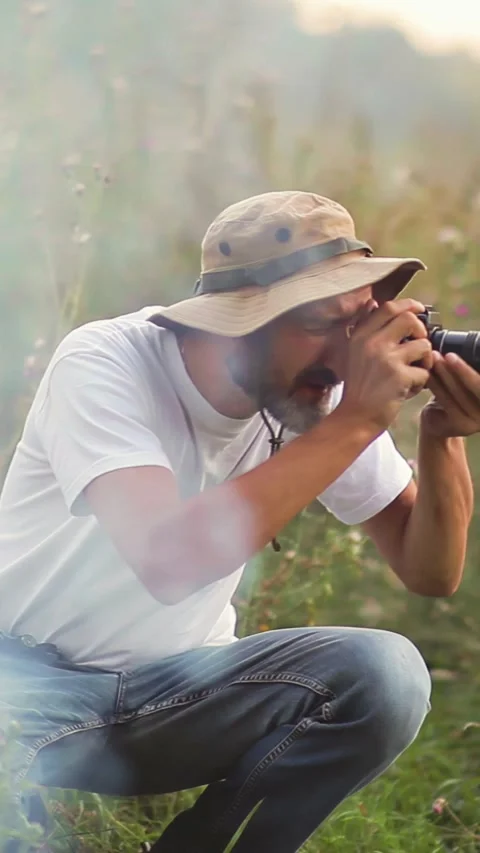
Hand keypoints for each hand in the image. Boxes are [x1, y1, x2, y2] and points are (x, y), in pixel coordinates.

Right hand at [340, 298, 433, 431]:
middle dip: (421, 331)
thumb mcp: (352, 353)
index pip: (388, 307)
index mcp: (361, 335)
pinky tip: (408, 389)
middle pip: (409, 319)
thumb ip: (363, 328)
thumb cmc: (357, 387)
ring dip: (425, 360)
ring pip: (423, 345)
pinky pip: (424, 371)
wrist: (354, 417)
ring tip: (415, 371)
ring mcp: (386, 359)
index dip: (408, 305)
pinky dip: (420, 382)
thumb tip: (372, 304)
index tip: (419, 310)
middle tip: (419, 345)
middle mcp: (372, 343)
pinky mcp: (399, 376)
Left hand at [422, 351, 479, 437]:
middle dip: (462, 368)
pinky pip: (447, 401)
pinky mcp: (460, 425)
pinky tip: (429, 374)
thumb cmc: (452, 396)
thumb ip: (467, 368)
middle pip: (477, 385)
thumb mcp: (463, 382)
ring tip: (435, 359)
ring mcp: (477, 420)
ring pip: (460, 392)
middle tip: (448, 354)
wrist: (437, 423)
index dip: (470, 367)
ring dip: (446, 374)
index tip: (460, 350)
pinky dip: (437, 385)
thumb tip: (458, 342)